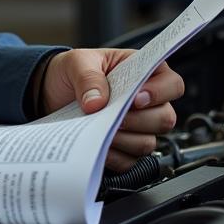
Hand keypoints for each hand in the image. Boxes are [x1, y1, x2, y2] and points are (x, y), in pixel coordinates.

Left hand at [37, 49, 183, 172]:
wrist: (51, 91)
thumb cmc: (72, 71)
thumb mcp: (76, 62)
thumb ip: (88, 77)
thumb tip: (97, 102)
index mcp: (142, 73)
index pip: (172, 84)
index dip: (160, 93)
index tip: (136, 97)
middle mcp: (146, 102)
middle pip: (165, 118)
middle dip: (138, 120)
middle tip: (113, 115)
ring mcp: (136, 127)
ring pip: (148, 142)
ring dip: (124, 138)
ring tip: (100, 126)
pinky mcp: (123, 147)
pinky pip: (129, 161)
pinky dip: (114, 155)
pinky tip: (98, 143)